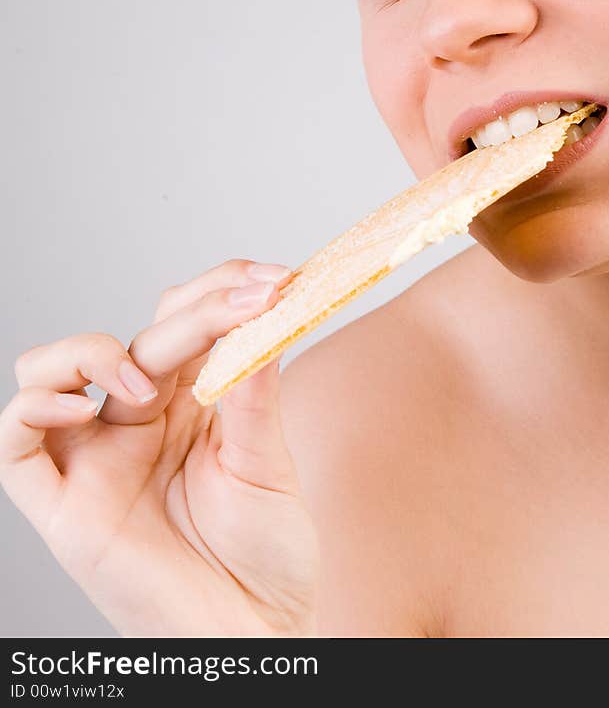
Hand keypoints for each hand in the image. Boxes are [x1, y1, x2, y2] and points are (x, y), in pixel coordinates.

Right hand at [0, 259, 318, 636]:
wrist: (254, 633)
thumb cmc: (265, 553)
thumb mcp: (266, 461)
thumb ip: (252, 393)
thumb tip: (261, 317)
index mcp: (189, 403)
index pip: (184, 321)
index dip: (223, 290)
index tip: (278, 279)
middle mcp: (138, 420)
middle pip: (139, 336)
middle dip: (196, 311)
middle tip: (251, 302)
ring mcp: (96, 459)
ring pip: (52, 368)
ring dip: (97, 351)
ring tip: (153, 383)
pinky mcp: (63, 505)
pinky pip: (15, 442)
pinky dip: (35, 408)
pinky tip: (85, 408)